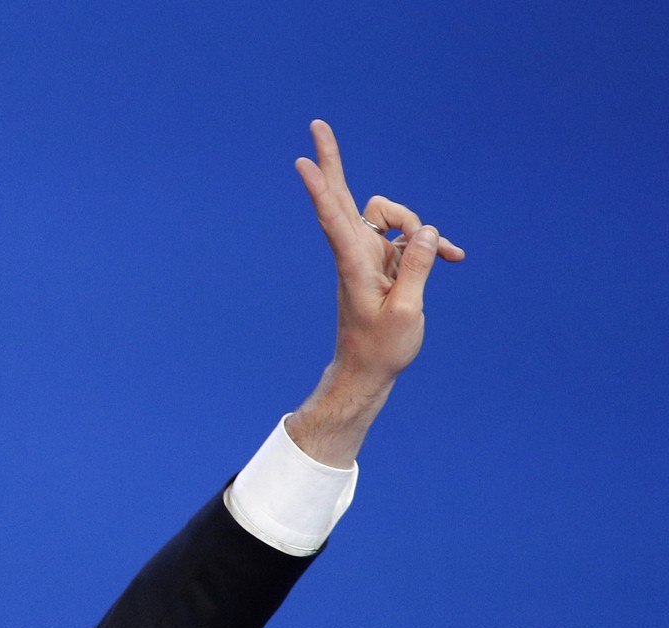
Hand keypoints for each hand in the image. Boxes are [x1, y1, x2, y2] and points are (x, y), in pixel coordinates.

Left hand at [288, 120, 463, 465]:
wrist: (368, 370)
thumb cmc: (381, 347)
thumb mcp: (407, 310)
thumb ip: (419, 266)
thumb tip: (429, 230)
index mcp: (353, 265)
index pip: (333, 218)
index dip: (320, 189)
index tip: (303, 162)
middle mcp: (356, 252)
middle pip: (341, 196)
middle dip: (332, 161)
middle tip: (317, 124)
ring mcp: (368, 253)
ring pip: (391, 215)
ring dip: (417, 226)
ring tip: (442, 257)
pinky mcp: (383, 260)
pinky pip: (409, 238)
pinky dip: (430, 245)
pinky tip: (455, 257)